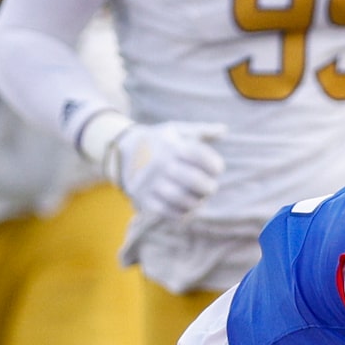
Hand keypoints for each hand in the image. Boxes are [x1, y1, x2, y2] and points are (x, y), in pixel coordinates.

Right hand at [95, 118, 226, 217]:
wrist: (121, 151)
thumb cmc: (158, 141)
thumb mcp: (175, 130)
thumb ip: (201, 131)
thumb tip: (224, 130)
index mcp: (172, 146)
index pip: (200, 157)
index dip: (215, 165)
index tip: (217, 169)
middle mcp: (160, 163)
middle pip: (194, 180)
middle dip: (208, 187)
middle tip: (210, 188)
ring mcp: (150, 182)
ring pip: (181, 198)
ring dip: (196, 202)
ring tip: (200, 200)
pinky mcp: (143, 197)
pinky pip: (166, 211)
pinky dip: (182, 213)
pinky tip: (188, 209)